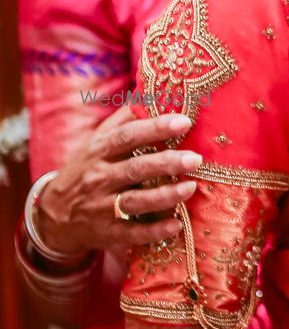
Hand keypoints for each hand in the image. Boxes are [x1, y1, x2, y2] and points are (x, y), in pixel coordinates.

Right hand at [35, 107, 200, 256]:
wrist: (54, 215)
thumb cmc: (85, 171)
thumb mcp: (94, 143)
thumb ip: (120, 122)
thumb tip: (148, 95)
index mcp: (98, 151)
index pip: (127, 136)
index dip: (155, 128)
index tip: (183, 121)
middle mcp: (99, 178)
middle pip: (135, 168)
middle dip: (167, 163)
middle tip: (195, 158)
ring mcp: (102, 207)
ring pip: (136, 200)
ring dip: (165, 196)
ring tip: (190, 187)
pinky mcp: (107, 232)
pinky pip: (133, 232)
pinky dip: (155, 231)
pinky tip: (176, 225)